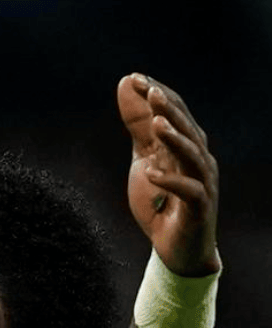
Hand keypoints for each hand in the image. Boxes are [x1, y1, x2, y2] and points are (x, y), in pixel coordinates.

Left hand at [118, 73, 220, 276]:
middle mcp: (198, 160)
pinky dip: (170, 181)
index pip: (174, 114)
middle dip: (169, 108)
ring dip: (175, 138)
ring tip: (156, 124)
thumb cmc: (161, 202)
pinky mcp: (199, 208)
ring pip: (193, 155)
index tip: (133, 78)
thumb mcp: (145, 160)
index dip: (156, 96)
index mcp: (186, 147)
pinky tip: (152, 173)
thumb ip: (139, 129)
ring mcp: (202, 183)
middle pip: (187, 128)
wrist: (174, 248)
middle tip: (150, 90)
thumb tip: (126, 87)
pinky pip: (189, 191)